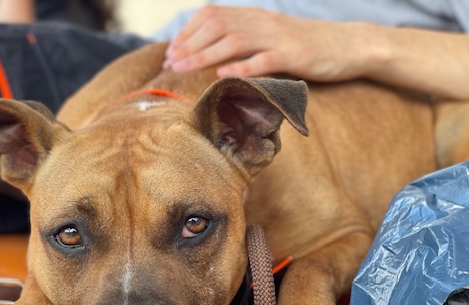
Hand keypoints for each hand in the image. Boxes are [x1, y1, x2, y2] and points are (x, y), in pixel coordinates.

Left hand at [163, 5, 365, 81]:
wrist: (348, 45)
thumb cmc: (304, 46)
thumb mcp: (270, 37)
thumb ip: (245, 39)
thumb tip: (212, 52)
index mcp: (255, 16)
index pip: (213, 15)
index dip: (188, 32)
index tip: (170, 51)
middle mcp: (263, 21)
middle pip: (217, 26)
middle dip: (188, 44)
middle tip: (169, 63)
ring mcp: (279, 37)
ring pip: (235, 41)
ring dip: (204, 55)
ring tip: (183, 68)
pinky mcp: (294, 56)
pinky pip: (264, 60)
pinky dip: (241, 67)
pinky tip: (222, 76)